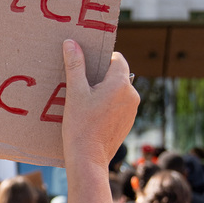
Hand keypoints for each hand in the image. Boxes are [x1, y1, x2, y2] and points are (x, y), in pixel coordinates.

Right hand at [61, 44, 137, 169]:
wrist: (88, 159)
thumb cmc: (81, 126)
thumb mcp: (75, 92)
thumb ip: (75, 65)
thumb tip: (71, 43)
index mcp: (120, 83)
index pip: (117, 58)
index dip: (102, 58)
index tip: (86, 64)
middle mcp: (132, 94)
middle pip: (117, 75)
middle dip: (100, 76)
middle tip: (81, 84)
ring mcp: (132, 110)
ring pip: (118, 91)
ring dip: (104, 91)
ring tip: (85, 101)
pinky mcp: (128, 123)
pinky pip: (119, 106)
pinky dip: (108, 105)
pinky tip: (92, 114)